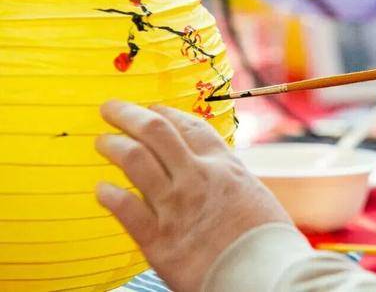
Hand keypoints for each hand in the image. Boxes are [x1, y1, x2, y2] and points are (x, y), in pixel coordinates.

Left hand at [95, 100, 289, 291]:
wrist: (265, 275)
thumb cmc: (268, 240)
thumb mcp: (254, 195)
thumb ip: (228, 179)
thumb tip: (216, 172)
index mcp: (223, 166)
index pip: (189, 127)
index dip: (166, 113)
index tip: (152, 108)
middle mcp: (197, 177)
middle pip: (155, 132)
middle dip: (128, 114)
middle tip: (110, 108)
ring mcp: (176, 206)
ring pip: (135, 160)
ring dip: (113, 146)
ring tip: (102, 142)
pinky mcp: (159, 240)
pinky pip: (125, 209)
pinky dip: (109, 194)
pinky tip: (101, 189)